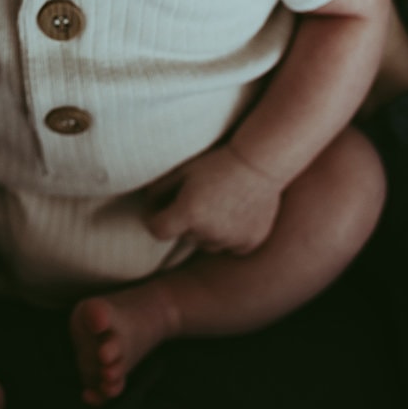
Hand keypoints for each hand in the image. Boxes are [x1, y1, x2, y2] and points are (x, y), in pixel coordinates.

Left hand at [144, 144, 282, 256]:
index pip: (157, 231)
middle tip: (197, 198)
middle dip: (184, 222)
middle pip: (185, 236)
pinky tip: (234, 214)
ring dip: (207, 231)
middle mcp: (209, 232)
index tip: (159, 211)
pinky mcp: (249, 244)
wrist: (260, 163)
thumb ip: (156, 191)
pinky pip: (230, 247)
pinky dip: (229, 236)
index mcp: (189, 213)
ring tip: (218, 205)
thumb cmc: (216, 162)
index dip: (154, 219)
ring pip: (208, 244)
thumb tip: (147, 209)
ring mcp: (231, 241)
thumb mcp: (181, 170)